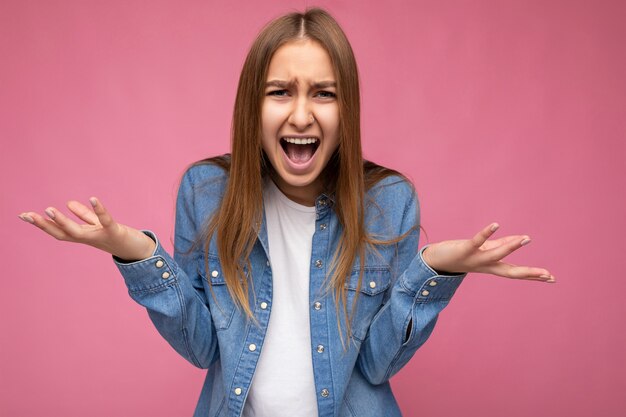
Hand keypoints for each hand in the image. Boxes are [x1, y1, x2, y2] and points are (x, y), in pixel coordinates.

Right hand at [19, 197, 155, 261]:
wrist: (139, 251)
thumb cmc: (117, 237)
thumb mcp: (98, 225)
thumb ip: (84, 215)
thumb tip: (67, 203)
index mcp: (83, 235)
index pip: (58, 230)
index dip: (41, 224)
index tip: (23, 215)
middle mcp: (89, 238)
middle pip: (62, 233)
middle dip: (44, 225)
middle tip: (28, 215)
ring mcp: (100, 236)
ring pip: (78, 230)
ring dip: (63, 220)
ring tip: (50, 208)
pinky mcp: (115, 231)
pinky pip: (105, 220)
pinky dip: (98, 210)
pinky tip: (92, 198)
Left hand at [422, 223, 554, 282]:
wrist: (437, 261)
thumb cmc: (463, 254)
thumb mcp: (485, 250)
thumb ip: (501, 244)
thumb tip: (519, 239)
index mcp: (493, 267)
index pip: (516, 273)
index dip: (533, 276)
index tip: (552, 278)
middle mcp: (486, 266)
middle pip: (510, 272)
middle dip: (529, 273)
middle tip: (547, 274)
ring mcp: (476, 259)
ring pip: (497, 254)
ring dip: (511, 247)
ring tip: (526, 239)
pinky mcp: (465, 249)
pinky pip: (478, 241)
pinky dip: (487, 233)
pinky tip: (495, 225)